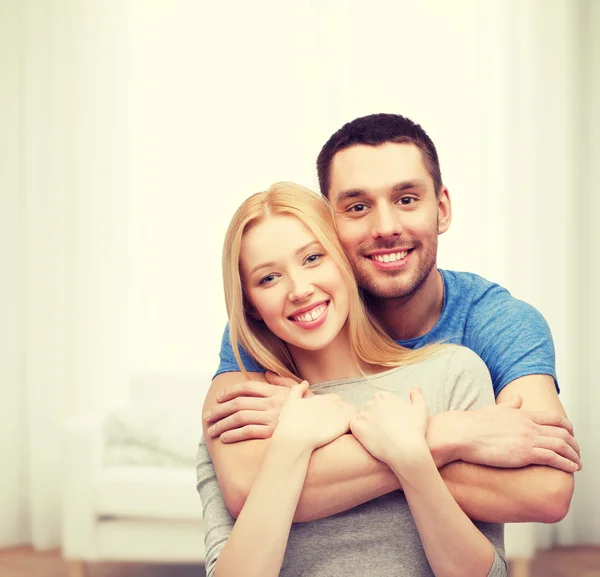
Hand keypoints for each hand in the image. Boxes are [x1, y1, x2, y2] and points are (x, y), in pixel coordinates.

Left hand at [205, 372, 310, 442]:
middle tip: (207, 416)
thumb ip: (281, 381)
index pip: (246, 388)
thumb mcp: (298, 390)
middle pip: (237, 403)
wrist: (325, 425)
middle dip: (219, 410)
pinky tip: (225, 438)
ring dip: (221, 424)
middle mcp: (271, 403)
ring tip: (211, 430)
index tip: (219, 398)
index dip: (230, 392)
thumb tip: (267, 373)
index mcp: (275, 392)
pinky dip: (234, 434)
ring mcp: (271, 418)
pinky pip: (248, 432)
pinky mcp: (273, 433)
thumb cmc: (311, 409)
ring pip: (239, 418)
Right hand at [276, 382, 357, 449]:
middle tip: (338, 422)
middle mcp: (331, 403)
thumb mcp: (290, 401)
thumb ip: (297, 389)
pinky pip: (356, 418)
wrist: (295, 437)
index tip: (329, 416)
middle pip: (343, 404)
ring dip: (350, 416)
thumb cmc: (290, 422)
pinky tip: (350, 430)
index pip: (333, 398)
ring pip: (352, 410)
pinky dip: (356, 423)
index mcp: (320, 399)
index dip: (333, 406)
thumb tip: (306, 382)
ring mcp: (339, 413)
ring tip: (346, 426)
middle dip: (342, 410)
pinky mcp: (345, 423)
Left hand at [350, 388, 429, 466]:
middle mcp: (371, 402)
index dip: (386, 414)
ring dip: (368, 426)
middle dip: (376, 418)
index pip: (380, 402)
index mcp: (384, 396)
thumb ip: (417, 395)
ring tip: (379, 437)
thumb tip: (415, 387)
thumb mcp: (421, 409)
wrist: (406, 451)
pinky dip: (359, 433)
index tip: (393, 423)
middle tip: (386, 431)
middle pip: (370, 410)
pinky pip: (353, 427)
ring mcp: (362, 414)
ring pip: (362, 419)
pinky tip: (370, 439)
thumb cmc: (415, 430)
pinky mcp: (356, 427)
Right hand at [439, 395, 581, 471]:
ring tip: (577, 463)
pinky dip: (566, 463)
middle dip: (574, 443)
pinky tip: (571, 468)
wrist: (462, 433)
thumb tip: (517, 396)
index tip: (571, 434)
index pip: (554, 418)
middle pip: (562, 432)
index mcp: (522, 414)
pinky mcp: (524, 454)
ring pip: (561, 446)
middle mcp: (528, 425)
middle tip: (577, 451)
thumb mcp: (494, 409)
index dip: (567, 426)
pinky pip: (553, 458)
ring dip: (573, 455)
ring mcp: (527, 439)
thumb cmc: (473, 423)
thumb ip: (509, 404)